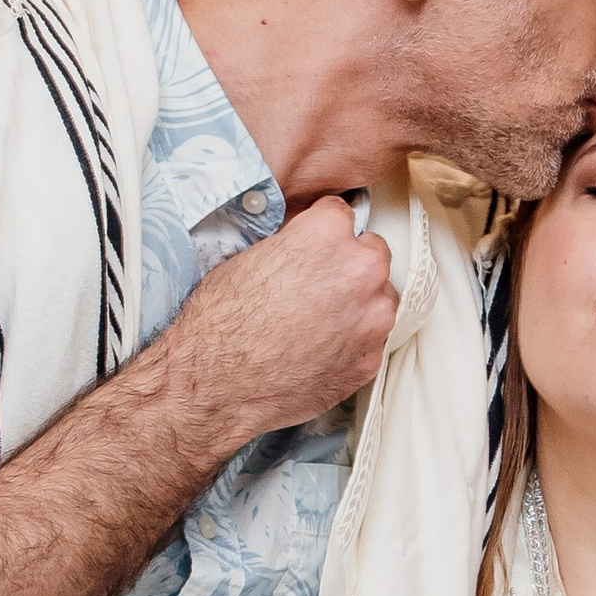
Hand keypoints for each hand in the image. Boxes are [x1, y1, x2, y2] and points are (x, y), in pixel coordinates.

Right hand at [159, 196, 397, 456]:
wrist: (216, 383)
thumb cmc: (221, 323)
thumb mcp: (249, 257)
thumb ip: (293, 244)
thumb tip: (303, 246)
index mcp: (327, 235)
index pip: (340, 212)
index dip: (321, 229)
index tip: (314, 242)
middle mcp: (360, 272)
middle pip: (371, 252)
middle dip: (348, 264)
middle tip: (316, 285)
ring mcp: (371, 320)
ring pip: (379, 298)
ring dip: (358, 304)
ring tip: (318, 321)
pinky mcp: (370, 360)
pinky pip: (372, 340)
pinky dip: (353, 341)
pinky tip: (320, 348)